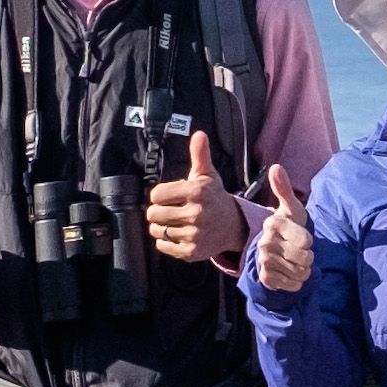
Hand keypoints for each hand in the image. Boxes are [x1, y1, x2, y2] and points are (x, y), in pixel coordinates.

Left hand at [146, 131, 241, 263]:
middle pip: (153, 214)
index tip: (170, 196)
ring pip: (157, 230)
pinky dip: (166, 242)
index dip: (160, 195)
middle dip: (158, 211)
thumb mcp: (207, 175)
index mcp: (196, 192)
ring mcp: (194, 234)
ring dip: (161, 226)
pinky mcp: (191, 252)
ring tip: (175, 222)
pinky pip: (163, 246)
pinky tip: (179, 234)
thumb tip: (199, 134)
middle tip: (171, 210)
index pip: (156, 194)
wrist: (233, 226)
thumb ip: (199, 154)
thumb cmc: (214, 197)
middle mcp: (196, 213)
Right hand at [250, 165, 314, 294]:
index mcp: (273, 223)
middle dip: (309, 257)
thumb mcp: (292, 209)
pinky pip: (292, 284)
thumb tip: (275, 166)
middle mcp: (265, 241)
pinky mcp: (265, 277)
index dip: (309, 241)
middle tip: (301, 252)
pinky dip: (296, 282)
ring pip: (300, 272)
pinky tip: (291, 273)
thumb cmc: (290, 227)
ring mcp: (263, 260)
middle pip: (305, 257)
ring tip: (296, 262)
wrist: (275, 252)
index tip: (303, 238)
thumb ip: (284, 189)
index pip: (306, 240)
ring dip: (303, 269)